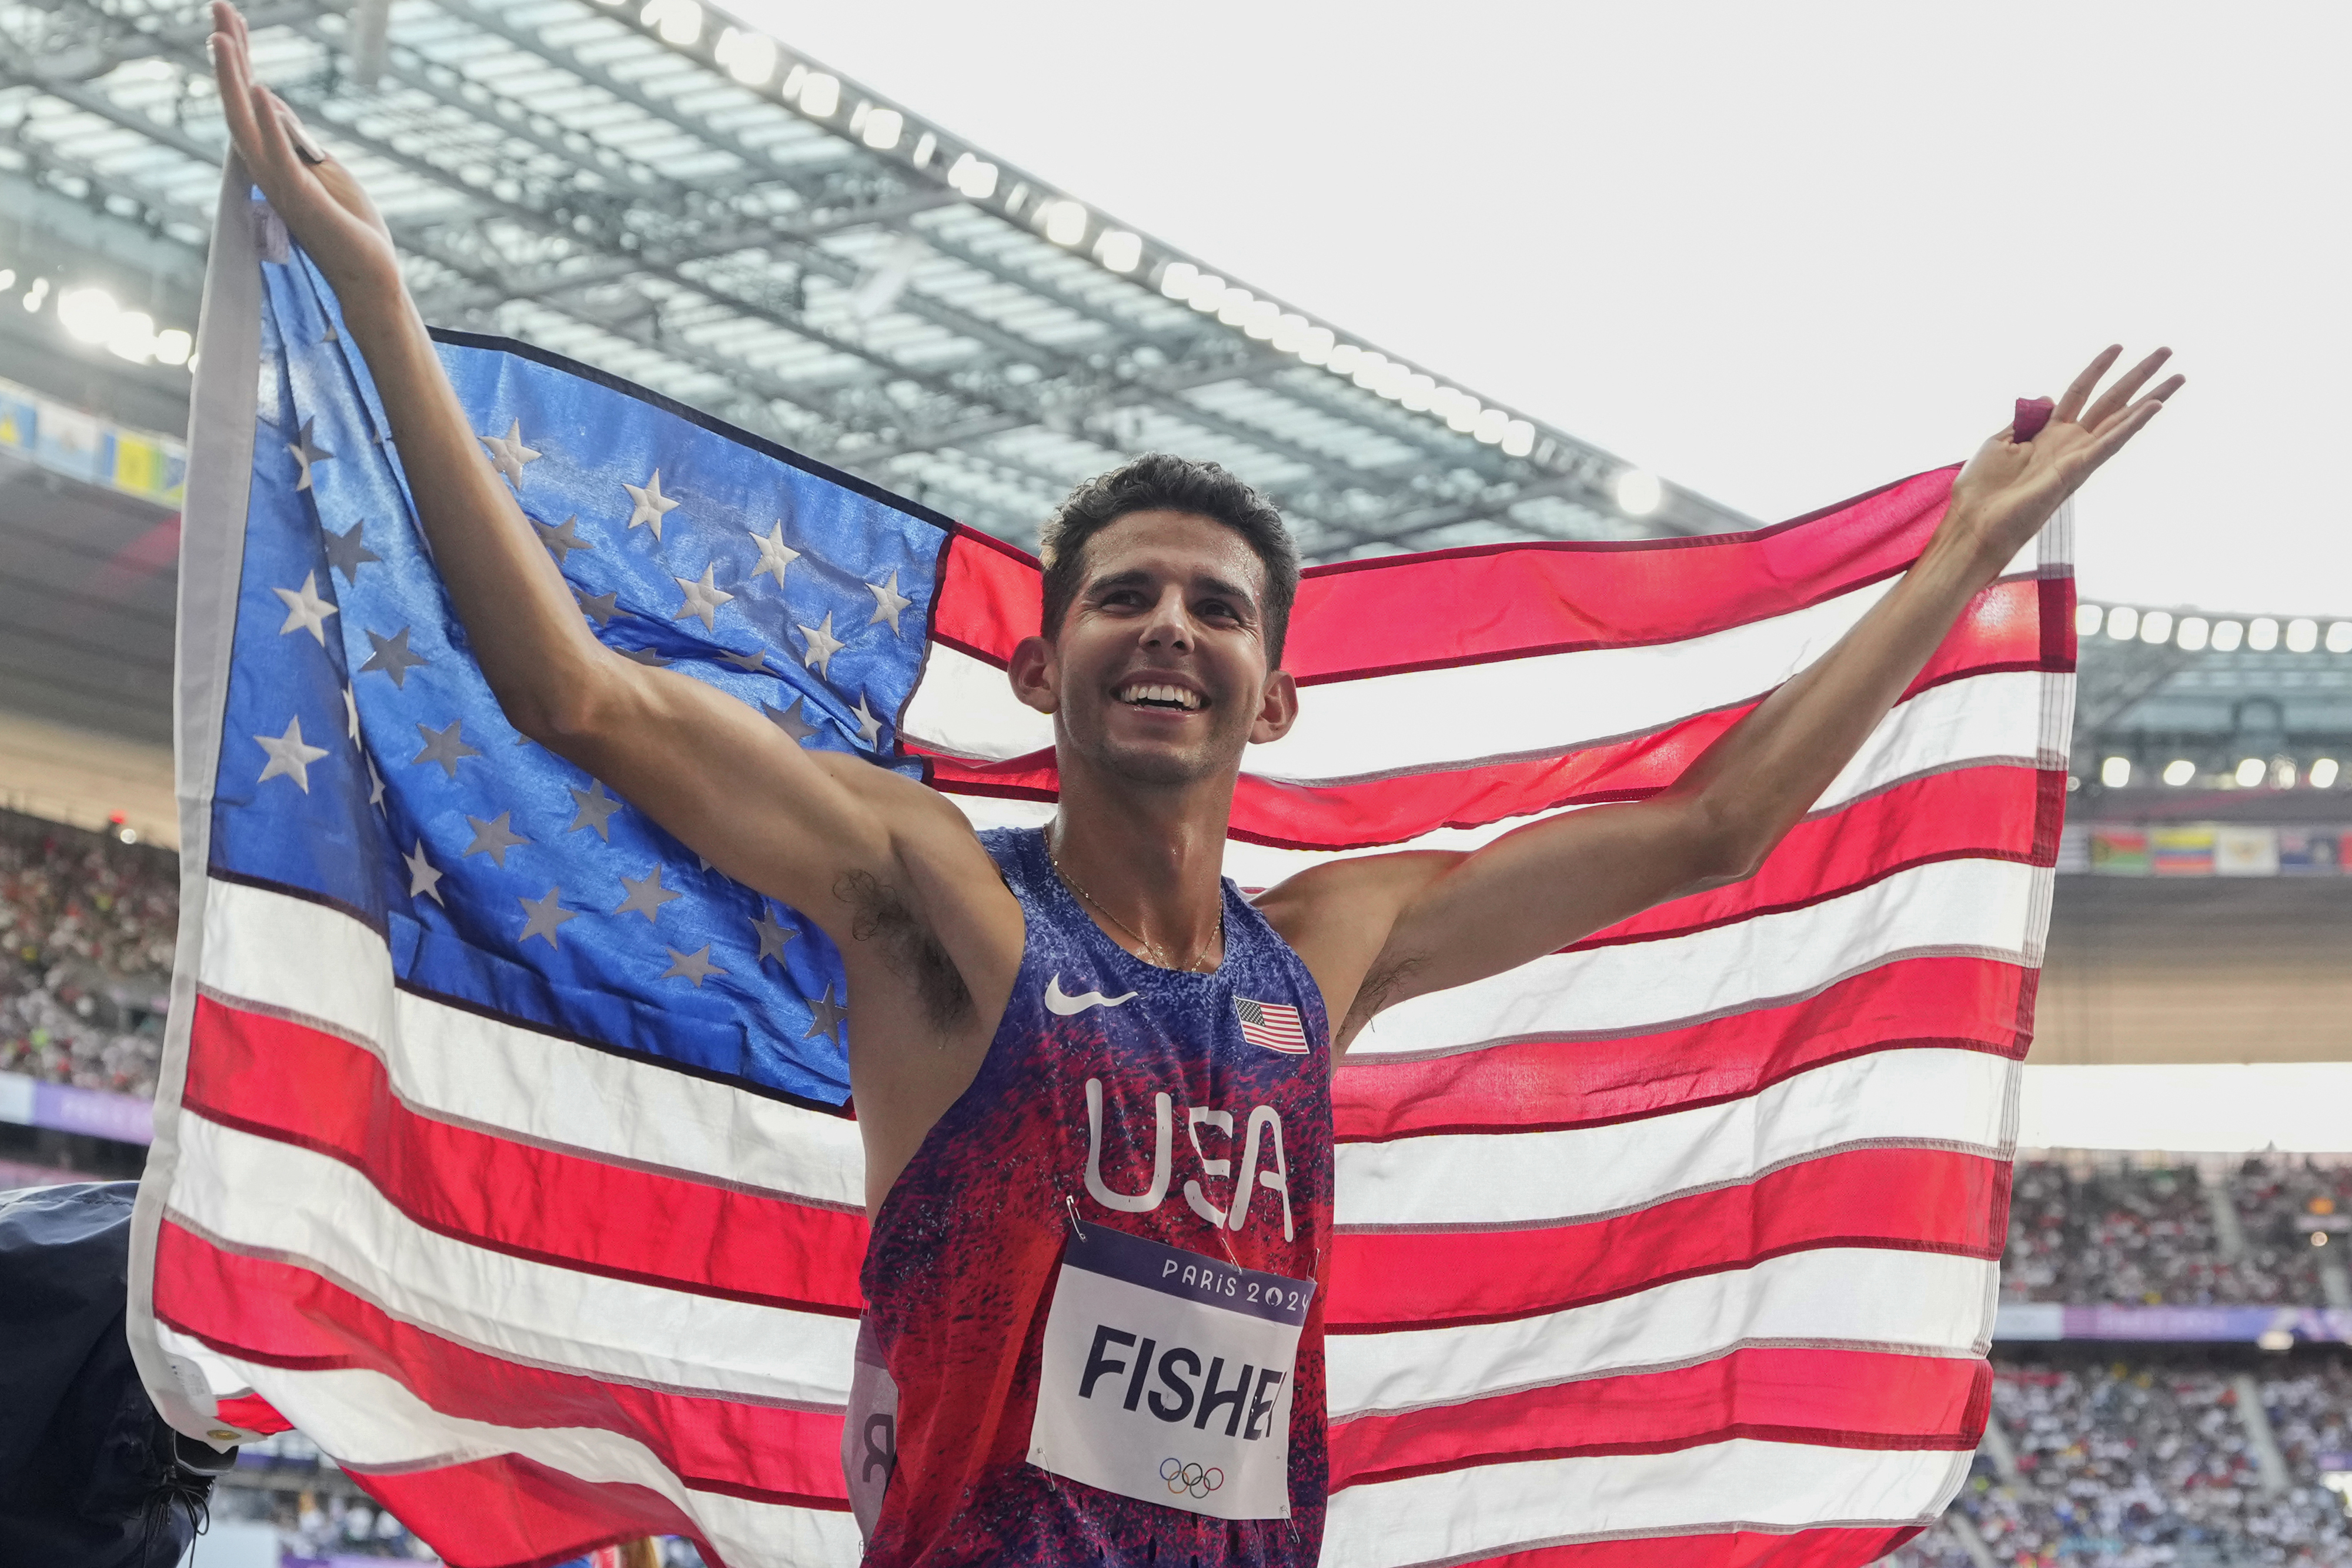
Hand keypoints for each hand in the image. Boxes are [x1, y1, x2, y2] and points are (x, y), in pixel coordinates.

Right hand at [208, 1, 401, 295]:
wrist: (369, 277)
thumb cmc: (350, 227)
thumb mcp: (324, 169)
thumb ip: (293, 137)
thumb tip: (267, 99)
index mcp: (274, 159)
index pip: (250, 100)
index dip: (240, 59)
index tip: (229, 18)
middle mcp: (267, 169)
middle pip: (239, 103)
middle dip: (229, 55)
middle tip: (217, 8)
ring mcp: (281, 186)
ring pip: (247, 126)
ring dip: (234, 81)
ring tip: (222, 38)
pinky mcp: (303, 201)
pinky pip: (281, 158)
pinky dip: (270, 124)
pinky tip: (262, 90)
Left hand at [1940, 345, 2185, 575]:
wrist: (1974, 523)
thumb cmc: (1982, 489)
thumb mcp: (2001, 442)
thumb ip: (2028, 419)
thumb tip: (2050, 398)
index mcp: (2049, 433)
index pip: (2080, 391)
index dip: (2097, 368)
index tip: (2118, 347)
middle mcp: (2069, 442)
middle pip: (2111, 401)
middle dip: (2139, 376)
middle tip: (2167, 351)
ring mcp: (2075, 456)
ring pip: (2121, 420)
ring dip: (2151, 398)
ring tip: (2178, 376)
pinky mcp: (2075, 471)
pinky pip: (2109, 444)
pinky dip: (2131, 425)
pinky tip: (2153, 407)